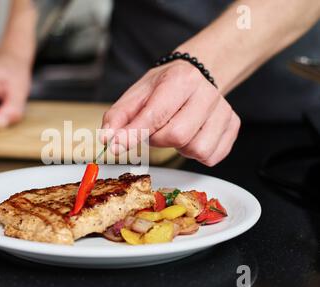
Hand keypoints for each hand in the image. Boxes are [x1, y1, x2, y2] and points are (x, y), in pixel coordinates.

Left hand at [101, 60, 240, 165]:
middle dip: (158, 139)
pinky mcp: (233, 126)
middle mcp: (206, 93)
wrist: (198, 74)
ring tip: (175, 130)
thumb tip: (107, 140)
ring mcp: (223, 110)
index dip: (134, 134)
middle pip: (176, 136)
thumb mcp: (137, 95)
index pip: (155, 115)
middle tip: (156, 129)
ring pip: (196, 149)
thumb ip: (118, 117)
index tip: (116, 147)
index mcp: (180, 80)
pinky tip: (192, 136)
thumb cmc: (164, 87)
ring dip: (179, 147)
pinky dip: (196, 153)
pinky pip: (211, 156)